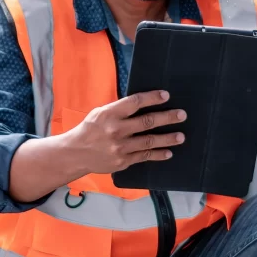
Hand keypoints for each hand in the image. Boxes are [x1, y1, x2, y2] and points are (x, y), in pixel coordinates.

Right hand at [7, 91, 186, 201]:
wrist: (75, 153)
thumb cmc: (90, 129)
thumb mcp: (100, 113)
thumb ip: (119, 110)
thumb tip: (143, 103)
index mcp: (109, 114)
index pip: (135, 102)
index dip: (152, 98)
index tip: (166, 95)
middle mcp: (116, 130)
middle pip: (146, 122)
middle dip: (167, 118)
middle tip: (182, 115)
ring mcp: (120, 147)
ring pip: (149, 141)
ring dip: (167, 139)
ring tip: (181, 136)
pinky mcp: (122, 161)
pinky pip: (144, 157)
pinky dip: (158, 155)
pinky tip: (169, 152)